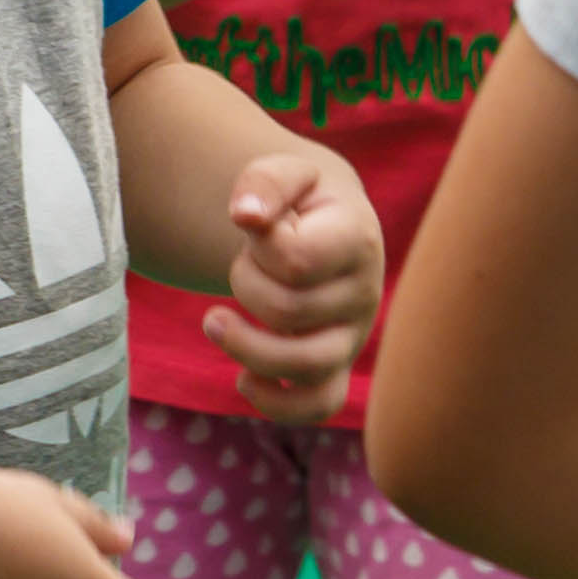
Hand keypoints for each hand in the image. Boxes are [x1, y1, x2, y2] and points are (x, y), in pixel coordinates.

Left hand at [202, 146, 385, 426]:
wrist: (325, 223)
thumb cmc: (299, 198)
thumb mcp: (284, 172)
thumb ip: (265, 182)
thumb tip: (247, 215)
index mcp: (358, 238)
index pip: (297, 261)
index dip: (259, 248)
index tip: (255, 226)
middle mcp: (364, 293)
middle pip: (288, 311)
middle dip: (245, 284)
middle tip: (244, 263)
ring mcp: (352, 336)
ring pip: (305, 366)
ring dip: (246, 347)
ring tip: (212, 321)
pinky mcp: (336, 367)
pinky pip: (319, 406)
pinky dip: (277, 404)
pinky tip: (244, 379)